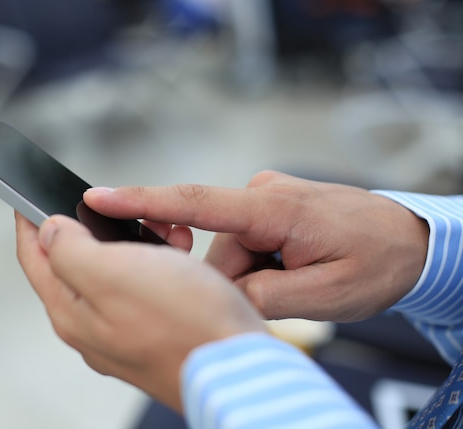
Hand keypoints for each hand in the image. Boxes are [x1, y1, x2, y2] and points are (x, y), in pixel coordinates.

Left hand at [15, 212, 264, 410]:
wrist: (241, 367)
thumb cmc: (185, 322)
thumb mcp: (114, 272)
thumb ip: (71, 250)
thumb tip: (50, 231)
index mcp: (73, 312)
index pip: (35, 258)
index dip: (29, 221)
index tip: (28, 196)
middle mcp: (93, 328)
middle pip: (73, 264)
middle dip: (91, 228)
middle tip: (112, 206)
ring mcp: (124, 334)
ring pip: (114, 273)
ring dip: (130, 242)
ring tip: (159, 228)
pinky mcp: (154, 333)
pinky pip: (144, 287)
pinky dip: (155, 262)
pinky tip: (178, 254)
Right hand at [84, 171, 429, 321]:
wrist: (409, 240)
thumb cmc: (377, 260)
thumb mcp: (328, 295)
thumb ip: (266, 295)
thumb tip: (223, 291)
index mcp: (275, 209)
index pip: (195, 202)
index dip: (142, 201)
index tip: (98, 197)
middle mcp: (263, 195)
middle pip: (214, 249)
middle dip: (235, 281)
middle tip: (277, 297)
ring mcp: (265, 200)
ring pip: (228, 252)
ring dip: (252, 277)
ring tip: (295, 284)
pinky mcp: (267, 209)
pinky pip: (243, 244)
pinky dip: (258, 268)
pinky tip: (289, 273)